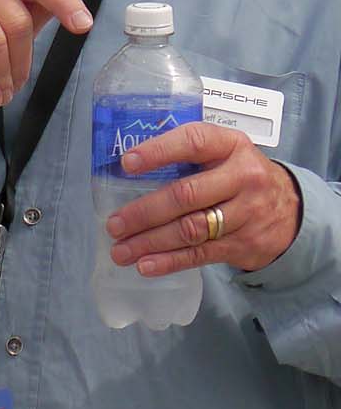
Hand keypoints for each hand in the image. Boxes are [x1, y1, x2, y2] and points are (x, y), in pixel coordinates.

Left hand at [104, 122, 301, 275]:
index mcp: (231, 146)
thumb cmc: (240, 176)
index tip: (126, 164)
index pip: (193, 142)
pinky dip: (170, 261)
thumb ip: (188, 156)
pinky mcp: (244, 244)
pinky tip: (146, 265)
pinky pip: (200, 255)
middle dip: (145, 212)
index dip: (158, 151)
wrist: (293, 211)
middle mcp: (242, 177)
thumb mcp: (225, 154)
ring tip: (121, 251)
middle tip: (114, 224)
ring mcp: (246, 213)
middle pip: (186, 195)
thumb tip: (128, 168)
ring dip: (151, 242)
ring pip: (190, 229)